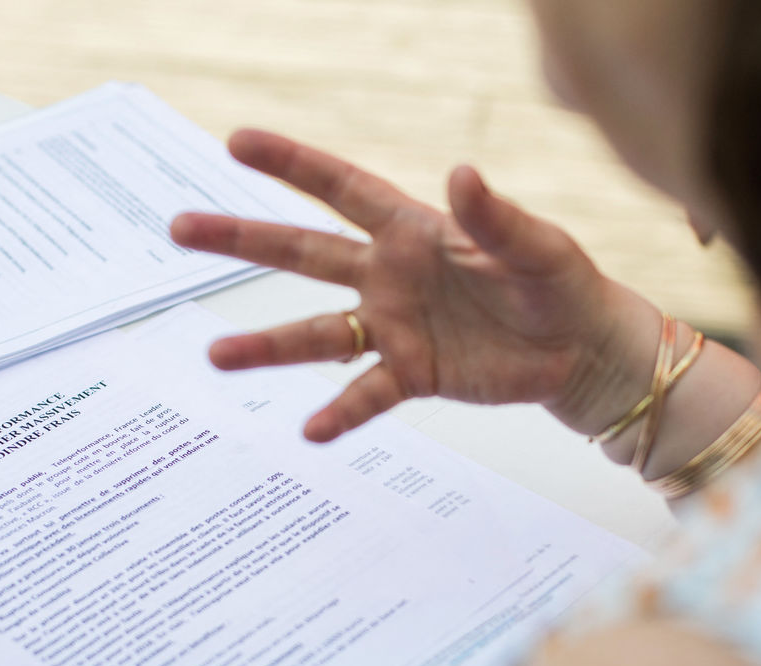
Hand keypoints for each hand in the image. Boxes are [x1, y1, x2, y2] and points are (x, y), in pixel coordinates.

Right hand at [171, 130, 662, 441]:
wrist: (580, 349)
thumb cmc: (559, 284)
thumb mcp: (535, 248)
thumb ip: (495, 219)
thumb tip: (461, 172)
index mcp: (412, 230)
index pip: (342, 189)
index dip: (290, 165)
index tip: (236, 142)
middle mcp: (388, 276)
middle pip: (303, 253)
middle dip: (242, 239)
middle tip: (179, 229)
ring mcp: (394, 327)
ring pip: (318, 333)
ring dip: (268, 345)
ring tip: (215, 355)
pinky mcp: (414, 375)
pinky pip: (367, 394)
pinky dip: (341, 412)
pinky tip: (309, 429)